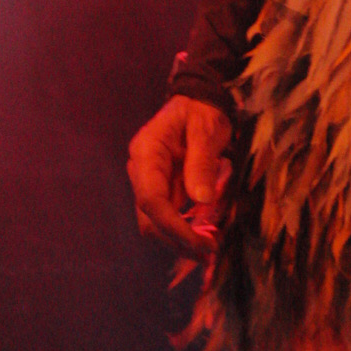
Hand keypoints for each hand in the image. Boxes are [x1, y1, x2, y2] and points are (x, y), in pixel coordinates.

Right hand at [127, 95, 232, 259]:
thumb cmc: (202, 110)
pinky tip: (203, 236)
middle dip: (177, 239)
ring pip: (156, 222)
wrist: (198, 100)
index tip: (197, 241)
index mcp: (146, 152)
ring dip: (180, 239)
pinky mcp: (161, 188)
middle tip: (209, 250)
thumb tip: (201, 200)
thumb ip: (202, 163)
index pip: (151, 199)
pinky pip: (168, 215)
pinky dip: (184, 229)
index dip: (172, 225)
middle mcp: (140, 170)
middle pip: (149, 217)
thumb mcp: (206, 130)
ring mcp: (148, 181)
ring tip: (209, 248)